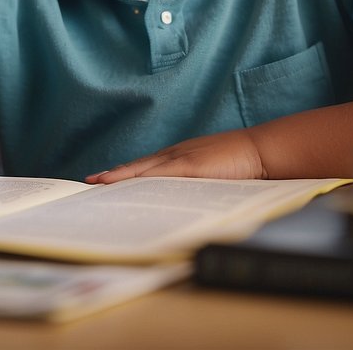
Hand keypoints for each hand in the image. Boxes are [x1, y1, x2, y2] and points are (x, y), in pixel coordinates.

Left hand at [86, 128, 266, 183]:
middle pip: (138, 165)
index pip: (146, 166)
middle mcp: (176, 154)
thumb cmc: (242, 163)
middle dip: (114, 174)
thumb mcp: (214, 174)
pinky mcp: (188, 166)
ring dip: (119, 176)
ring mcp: (180, 158)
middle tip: (91, 181)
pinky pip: (156, 173)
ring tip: (98, 183)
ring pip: (142, 168)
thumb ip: (197, 183)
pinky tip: (122, 183)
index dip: (125, 172)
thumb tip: (184, 201)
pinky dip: (137, 178)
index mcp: (181, 156)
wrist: (261, 151)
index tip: (105, 178)